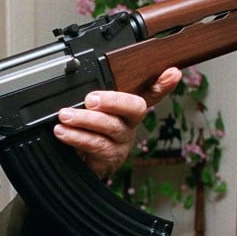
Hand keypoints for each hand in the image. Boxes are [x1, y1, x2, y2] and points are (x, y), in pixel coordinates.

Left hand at [52, 67, 181, 177]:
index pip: (150, 92)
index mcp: (126, 108)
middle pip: (134, 108)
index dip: (163, 84)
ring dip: (86, 120)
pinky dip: (77, 137)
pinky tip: (64, 132)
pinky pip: (97, 145)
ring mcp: (122, 141)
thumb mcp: (85, 110)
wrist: (75, 162)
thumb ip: (89, 98)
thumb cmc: (84, 131)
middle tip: (90, 99)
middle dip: (113, 101)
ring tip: (65, 116)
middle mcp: (129, 123)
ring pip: (112, 127)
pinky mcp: (111, 157)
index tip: (172, 73)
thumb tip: (75, 81)